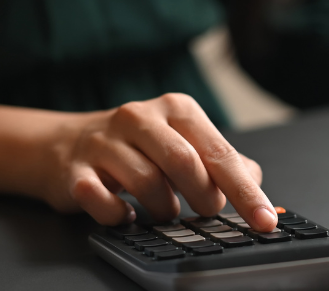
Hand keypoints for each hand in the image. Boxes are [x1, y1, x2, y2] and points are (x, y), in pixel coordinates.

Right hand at [44, 93, 277, 228]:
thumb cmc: (138, 147)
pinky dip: (120, 215)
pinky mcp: (74, 171)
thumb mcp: (184, 142)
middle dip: (204, 197)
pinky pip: (102, 201)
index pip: (220, 153)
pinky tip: (127, 213)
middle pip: (185, 162)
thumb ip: (221, 161)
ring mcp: (103, 142)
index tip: (264, 220)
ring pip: (146, 183)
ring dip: (164, 209)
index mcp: (177, 109)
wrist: (63, 144)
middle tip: (207, 211)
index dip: (245, 191)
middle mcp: (140, 117)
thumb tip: (256, 183)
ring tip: (165, 211)